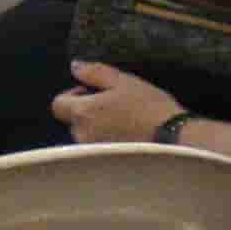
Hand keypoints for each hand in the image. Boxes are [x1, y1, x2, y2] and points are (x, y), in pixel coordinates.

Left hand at [53, 60, 186, 147]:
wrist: (173, 139)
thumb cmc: (148, 106)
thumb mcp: (123, 81)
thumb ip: (95, 72)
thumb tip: (75, 66)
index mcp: (83, 113)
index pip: (57, 104)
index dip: (72, 95)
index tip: (93, 92)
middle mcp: (82, 135)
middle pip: (72, 121)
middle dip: (87, 112)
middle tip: (114, 105)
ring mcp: (94, 152)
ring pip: (86, 135)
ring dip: (97, 127)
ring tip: (123, 121)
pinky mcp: (106, 163)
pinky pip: (98, 149)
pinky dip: (107, 141)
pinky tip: (127, 135)